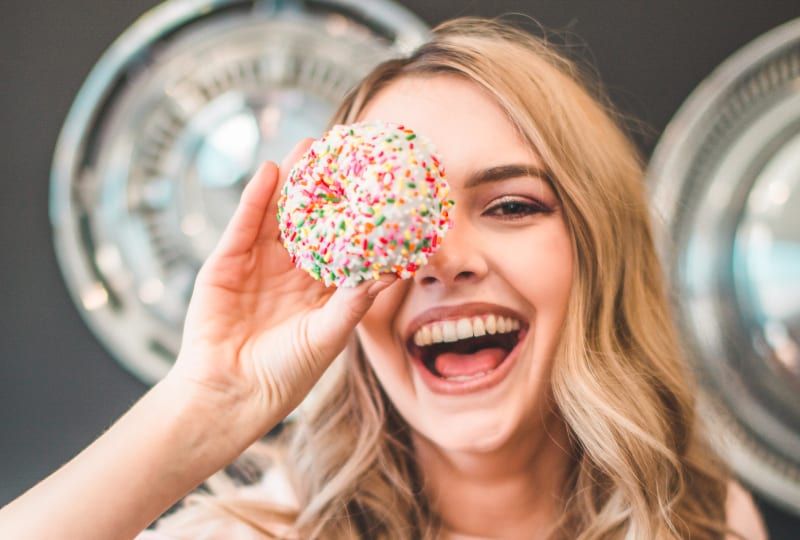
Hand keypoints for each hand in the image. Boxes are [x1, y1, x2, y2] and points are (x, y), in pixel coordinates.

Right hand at [167, 138, 395, 437]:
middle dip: (326, 187)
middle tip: (345, 150)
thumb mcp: (327, 336)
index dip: (357, 215)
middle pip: (311, 219)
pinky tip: (270, 172)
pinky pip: (243, 225)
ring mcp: (258, 264)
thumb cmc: (285, 375)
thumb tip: (393, 273)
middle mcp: (291, 271)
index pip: (343, 242)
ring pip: (278, 214)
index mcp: (320, 289)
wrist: (229, 394)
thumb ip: (354, 302)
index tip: (377, 185)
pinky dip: (255, 198)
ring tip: (310, 147)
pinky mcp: (226, 262)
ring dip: (293, 181)